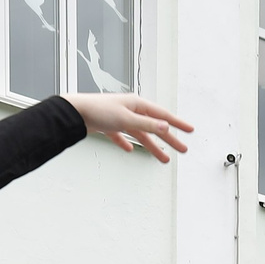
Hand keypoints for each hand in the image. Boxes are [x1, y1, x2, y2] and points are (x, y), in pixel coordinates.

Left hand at [70, 92, 194, 161]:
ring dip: (152, 146)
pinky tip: (129, 149)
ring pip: (141, 134)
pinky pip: (122, 136)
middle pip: (154, 127)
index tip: (190, 131)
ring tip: (163, 158)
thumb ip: (146, 124)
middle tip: (182, 149)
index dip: (178, 124)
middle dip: (169, 139)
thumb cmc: (98, 111)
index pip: (163, 116)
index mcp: (137, 105)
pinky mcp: (109, 126)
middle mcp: (130, 110)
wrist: (74, 112)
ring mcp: (120, 118)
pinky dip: (126, 143)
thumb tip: (166, 127)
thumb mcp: (126, 119)